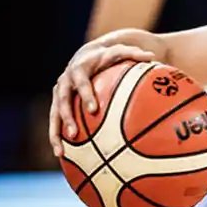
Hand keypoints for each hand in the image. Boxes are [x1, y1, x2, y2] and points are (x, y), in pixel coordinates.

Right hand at [47, 40, 156, 156]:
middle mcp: (64, 81)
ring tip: (61, 152)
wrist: (86, 55)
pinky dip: (57, 138)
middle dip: (67, 118)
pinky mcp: (57, 104)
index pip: (80, 81)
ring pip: (53, 115)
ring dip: (55, 133)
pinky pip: (55, 122)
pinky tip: (62, 155)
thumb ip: (134, 53)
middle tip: (75, 134)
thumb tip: (152, 56)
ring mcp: (59, 94)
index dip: (85, 95)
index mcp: (78, 69)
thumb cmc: (107, 56)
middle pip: (62, 100)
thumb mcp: (120, 51)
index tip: (93, 109)